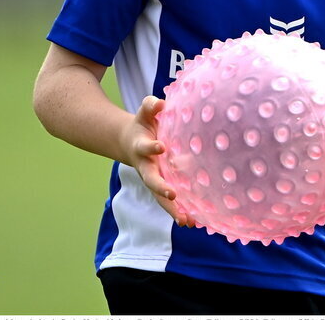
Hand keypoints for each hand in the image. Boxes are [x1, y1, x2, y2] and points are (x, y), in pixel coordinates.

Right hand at [122, 96, 191, 226]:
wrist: (130, 142)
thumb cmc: (143, 124)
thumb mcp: (144, 112)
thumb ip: (150, 106)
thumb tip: (159, 103)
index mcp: (141, 148)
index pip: (146, 148)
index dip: (152, 148)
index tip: (161, 146)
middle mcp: (146, 167)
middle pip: (151, 180)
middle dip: (161, 188)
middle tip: (172, 194)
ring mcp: (153, 178)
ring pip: (160, 197)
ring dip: (172, 209)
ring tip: (186, 221)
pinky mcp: (162, 185)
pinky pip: (170, 201)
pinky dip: (180, 211)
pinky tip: (194, 222)